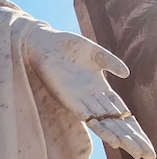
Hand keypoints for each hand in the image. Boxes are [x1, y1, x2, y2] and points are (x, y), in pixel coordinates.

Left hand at [26, 26, 154, 158]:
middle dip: (134, 139)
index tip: (148, 144)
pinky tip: (112, 138)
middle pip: (117, 123)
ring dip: (121, 137)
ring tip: (136, 151)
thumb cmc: (67, 46)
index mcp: (100, 88)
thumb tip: (126, 74)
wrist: (42, 41)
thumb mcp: (94, 52)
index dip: (136, 128)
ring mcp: (80, 99)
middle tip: (149, 156)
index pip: (123, 113)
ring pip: (105, 124)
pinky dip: (100, 127)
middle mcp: (92, 98)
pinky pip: (87, 116)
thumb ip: (110, 62)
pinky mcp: (67, 98)